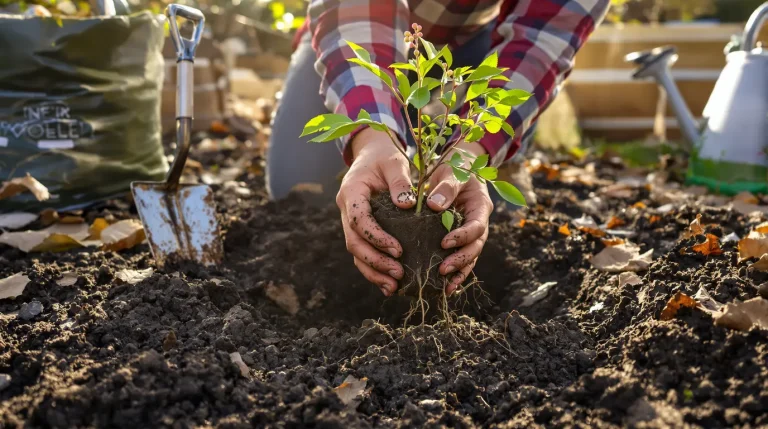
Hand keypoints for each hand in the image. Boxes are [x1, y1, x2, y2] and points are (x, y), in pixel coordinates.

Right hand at [338, 127, 415, 295]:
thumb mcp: (394, 161)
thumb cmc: (385, 156)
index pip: (359, 219)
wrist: (372, 154)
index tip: (398, 250)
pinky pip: (362, 253)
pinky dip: (373, 269)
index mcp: (351, 191)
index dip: (376, 237)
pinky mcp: (358, 229)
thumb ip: (400, 181)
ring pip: (355, 252)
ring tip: (394, 286)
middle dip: (374, 261)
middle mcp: (346, 208)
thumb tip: (408, 204)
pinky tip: (389, 284)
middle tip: (398, 273)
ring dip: (372, 271)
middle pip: (354, 242)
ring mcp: (349, 220)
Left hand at [426, 142, 492, 294]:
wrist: (457, 166)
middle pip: (476, 246)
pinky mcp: (460, 238)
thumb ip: (447, 187)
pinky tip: (444, 287)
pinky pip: (461, 258)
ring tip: (444, 287)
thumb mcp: (452, 171)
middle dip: (461, 260)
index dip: (463, 236)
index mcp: (481, 206)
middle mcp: (479, 222)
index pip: (477, 226)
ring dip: (459, 272)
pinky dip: (455, 273)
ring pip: (470, 256)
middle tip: (442, 269)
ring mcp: (470, 232)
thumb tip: (436, 206)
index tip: (445, 242)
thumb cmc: (455, 166)